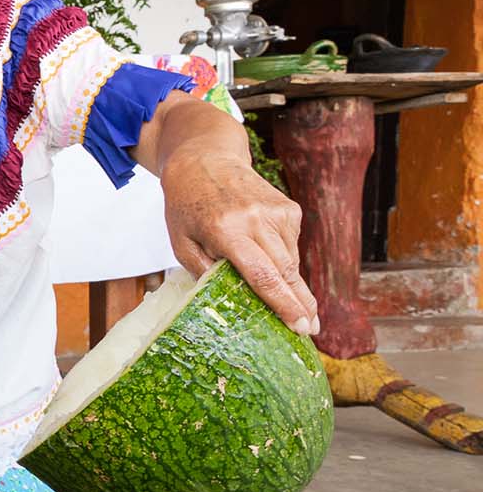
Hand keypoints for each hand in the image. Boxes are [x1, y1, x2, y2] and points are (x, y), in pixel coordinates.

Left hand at [161, 140, 319, 334]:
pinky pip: (291, 246)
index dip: (283, 304)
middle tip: (310, 330)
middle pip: (286, 272)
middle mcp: (257, 220)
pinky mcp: (289, 208)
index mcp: (226, 230)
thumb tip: (235, 301)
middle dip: (300, 304)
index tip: (301, 326)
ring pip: (291, 261)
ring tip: (289, 301)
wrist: (204, 160)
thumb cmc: (187, 207)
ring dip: (290, 284)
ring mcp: (278, 212)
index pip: (262, 275)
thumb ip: (205, 272)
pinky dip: (281, 258)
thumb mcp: (181, 243)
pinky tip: (266, 254)